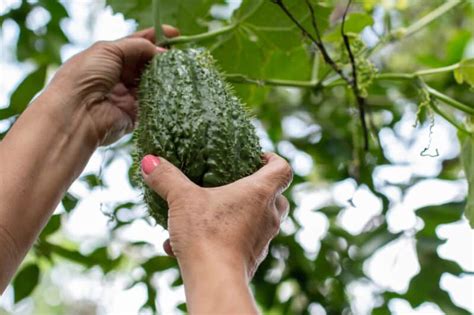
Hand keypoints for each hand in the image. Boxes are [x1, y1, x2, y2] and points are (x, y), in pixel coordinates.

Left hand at [47, 26, 178, 145]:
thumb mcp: (108, 50)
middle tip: (178, 54)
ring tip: (178, 69)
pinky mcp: (134, 114)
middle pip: (145, 63)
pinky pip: (153, 103)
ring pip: (152, 82)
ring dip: (163, 75)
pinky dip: (162, 95)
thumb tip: (160, 52)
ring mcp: (127, 96)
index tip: (174, 35)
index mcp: (108, 58)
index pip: (136, 45)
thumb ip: (137, 46)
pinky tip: (173, 86)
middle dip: (161, 58)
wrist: (77, 112)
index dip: (154, 39)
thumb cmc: (85, 76)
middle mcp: (118, 76)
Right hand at [141, 152, 291, 277]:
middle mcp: (268, 216)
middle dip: (258, 190)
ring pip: (258, 221)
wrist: (214, 281)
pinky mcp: (252, 259)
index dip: (272, 159)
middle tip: (234, 185)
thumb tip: (150, 161)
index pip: (282, 169)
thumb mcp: (182, 199)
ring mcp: (263, 239)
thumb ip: (166, 177)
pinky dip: (221, 239)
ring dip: (235, 216)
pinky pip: (240, 242)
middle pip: (277, 197)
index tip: (255, 158)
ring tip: (203, 216)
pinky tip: (185, 245)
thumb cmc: (206, 234)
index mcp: (261, 193)